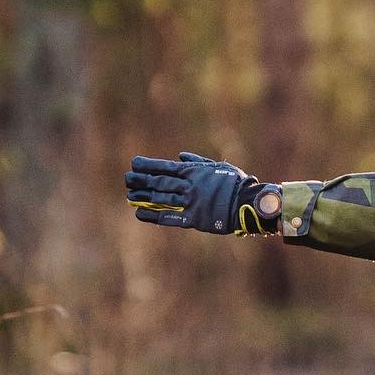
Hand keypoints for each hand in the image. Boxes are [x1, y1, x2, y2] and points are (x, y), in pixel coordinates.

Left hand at [126, 152, 269, 233]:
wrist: (248, 202)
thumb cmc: (234, 182)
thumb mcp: (217, 166)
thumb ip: (197, 161)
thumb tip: (180, 156)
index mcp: (194, 172)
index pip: (166, 167)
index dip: (148, 165)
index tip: (134, 163)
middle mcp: (189, 186)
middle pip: (159, 182)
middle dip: (141, 180)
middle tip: (126, 179)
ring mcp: (190, 203)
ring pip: (161, 199)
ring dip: (144, 197)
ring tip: (130, 195)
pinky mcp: (194, 219)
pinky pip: (170, 217)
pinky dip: (153, 215)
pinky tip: (139, 213)